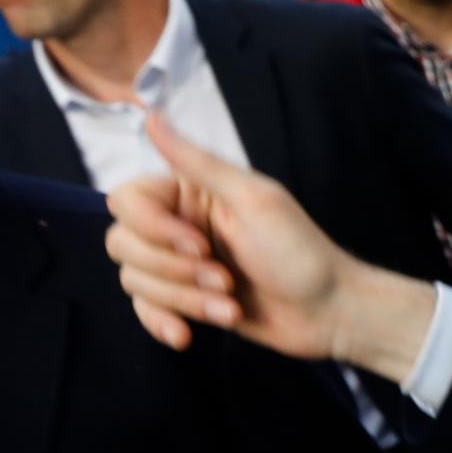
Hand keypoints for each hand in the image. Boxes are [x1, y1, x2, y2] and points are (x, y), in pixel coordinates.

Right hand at [105, 113, 434, 371]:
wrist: (328, 313)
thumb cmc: (299, 252)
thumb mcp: (252, 200)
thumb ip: (197, 162)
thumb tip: (151, 115)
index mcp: (191, 192)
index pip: (126, 200)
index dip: (154, 227)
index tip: (200, 244)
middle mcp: (178, 224)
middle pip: (124, 244)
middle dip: (176, 271)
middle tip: (227, 279)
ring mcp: (179, 264)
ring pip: (135, 280)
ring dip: (185, 300)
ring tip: (229, 306)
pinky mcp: (184, 299)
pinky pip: (144, 309)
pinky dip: (163, 323)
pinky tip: (187, 336)